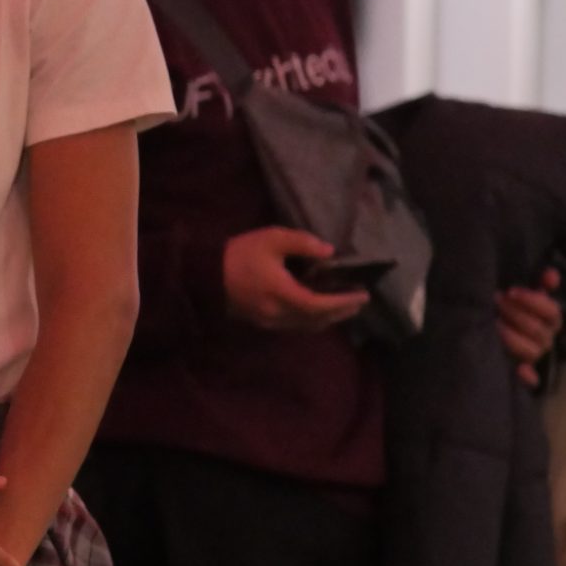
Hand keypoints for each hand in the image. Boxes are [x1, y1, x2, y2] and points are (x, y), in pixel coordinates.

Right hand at [223, 227, 367, 333]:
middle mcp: (280, 314)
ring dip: (327, 318)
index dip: (344, 302)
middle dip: (341, 312)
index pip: (322, 305)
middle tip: (358, 302)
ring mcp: (269, 321)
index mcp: (284, 294)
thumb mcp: (272, 239)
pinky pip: (294, 326)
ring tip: (341, 307)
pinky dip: (311, 320)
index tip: (363, 295)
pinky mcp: (261, 322)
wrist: (202, 275)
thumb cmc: (238, 254)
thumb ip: (303, 243)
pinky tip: (314, 310)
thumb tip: (329, 252)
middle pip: (318, 320)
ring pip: (306, 326)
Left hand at [497, 269, 562, 388]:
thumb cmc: (512, 310)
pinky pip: (531, 378)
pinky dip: (528, 376)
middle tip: (496, 302)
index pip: (552, 312)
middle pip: (537, 330)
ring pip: (531, 350)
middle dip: (515, 314)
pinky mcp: (523, 368)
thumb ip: (541, 286)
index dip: (533, 301)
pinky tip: (521, 370)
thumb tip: (551, 272)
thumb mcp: (524, 297)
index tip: (511, 291)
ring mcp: (535, 355)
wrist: (493, 329)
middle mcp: (546, 339)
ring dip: (513, 337)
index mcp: (550, 321)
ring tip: (494, 323)